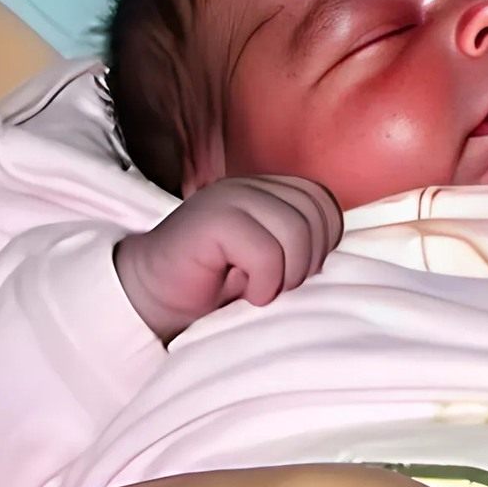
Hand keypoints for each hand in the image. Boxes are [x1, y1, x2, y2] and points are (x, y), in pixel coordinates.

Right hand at [114, 174, 341, 342]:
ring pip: (295, 231)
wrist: (148, 301)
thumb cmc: (212, 288)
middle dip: (307, 261)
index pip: (323, 202)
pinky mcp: (213, 219)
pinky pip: (266, 250)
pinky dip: (265, 282)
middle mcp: (253, 185)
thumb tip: (339, 254)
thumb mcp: (266, 261)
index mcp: (270, 190)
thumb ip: (298, 243)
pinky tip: (246, 294)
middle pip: (314, 215)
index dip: (323, 242)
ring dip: (287, 274)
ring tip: (263, 291)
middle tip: (279, 287)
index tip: (299, 274)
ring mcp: (231, 197)